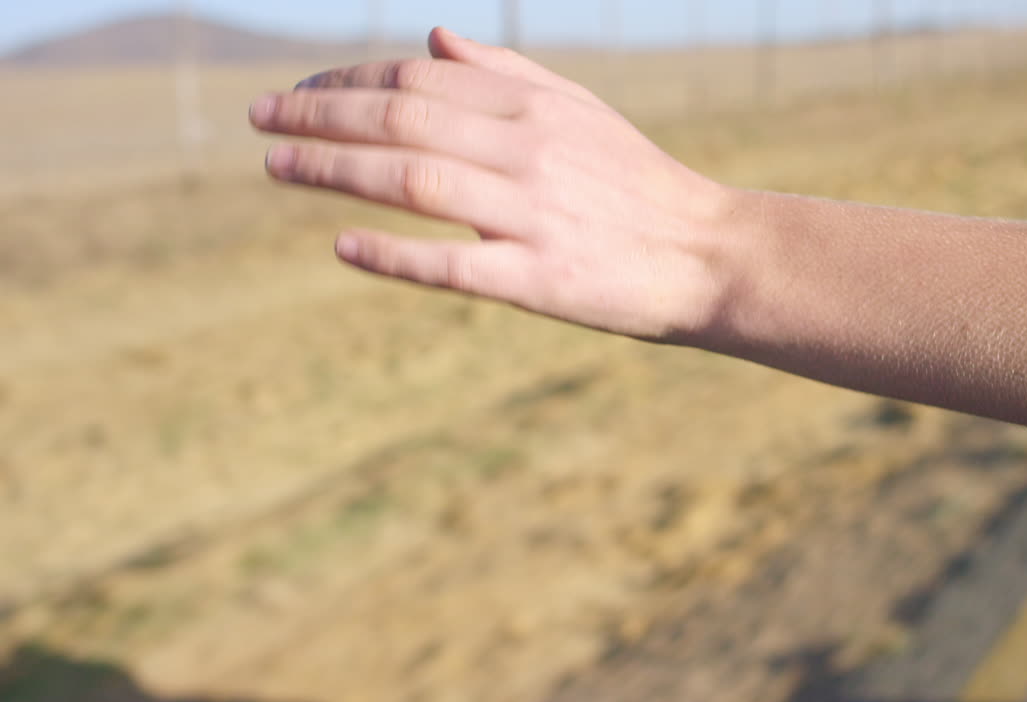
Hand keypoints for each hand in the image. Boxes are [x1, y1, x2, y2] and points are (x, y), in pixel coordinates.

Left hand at [250, 27, 735, 341]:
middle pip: (402, 120)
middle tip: (259, 120)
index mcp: (535, 108)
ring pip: (414, 180)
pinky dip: (393, 253)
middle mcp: (528, 151)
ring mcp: (533, 215)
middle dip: (319, 115)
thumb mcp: (581, 111)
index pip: (417, 81)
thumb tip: (432, 41)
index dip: (346, 82)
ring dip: (336, 168)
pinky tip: (342, 244)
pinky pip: (453, 264)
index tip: (297, 94)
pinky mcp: (541, 280)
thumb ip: (507, 73)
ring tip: (276, 166)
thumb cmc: (640, 184)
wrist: (712, 256)